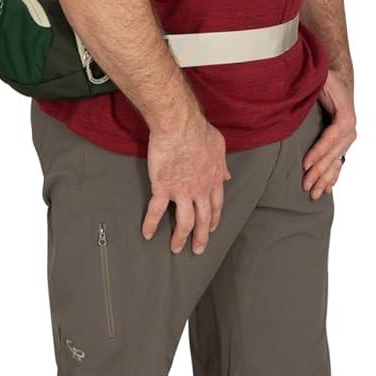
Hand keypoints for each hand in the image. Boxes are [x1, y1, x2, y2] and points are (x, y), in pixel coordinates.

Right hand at [143, 110, 231, 253]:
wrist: (180, 126)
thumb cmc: (199, 131)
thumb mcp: (219, 146)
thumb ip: (223, 164)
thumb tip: (228, 175)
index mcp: (214, 179)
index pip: (216, 205)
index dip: (214, 218)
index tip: (213, 227)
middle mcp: (200, 190)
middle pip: (203, 219)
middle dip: (201, 236)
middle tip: (198, 249)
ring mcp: (182, 192)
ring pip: (184, 222)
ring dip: (180, 238)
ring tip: (176, 249)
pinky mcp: (163, 188)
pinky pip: (156, 211)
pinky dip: (151, 224)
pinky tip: (147, 234)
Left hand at [302, 68, 356, 197]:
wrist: (339, 77)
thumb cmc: (327, 78)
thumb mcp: (322, 79)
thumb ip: (314, 85)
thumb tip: (297, 90)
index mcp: (345, 116)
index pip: (331, 137)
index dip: (319, 151)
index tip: (305, 164)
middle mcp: (349, 129)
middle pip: (334, 154)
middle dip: (319, 171)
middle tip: (305, 185)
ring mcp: (347, 137)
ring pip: (337, 161)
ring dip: (326, 179)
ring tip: (314, 194)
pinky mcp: (341, 141)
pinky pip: (338, 161)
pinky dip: (333, 175)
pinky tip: (327, 188)